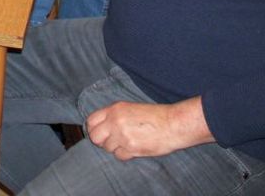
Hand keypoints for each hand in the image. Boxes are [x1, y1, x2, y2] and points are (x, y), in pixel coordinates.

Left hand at [86, 98, 211, 160]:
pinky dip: (124, 154)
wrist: (173, 124)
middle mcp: (115, 121)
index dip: (93, 128)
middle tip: (110, 141)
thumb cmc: (155, 116)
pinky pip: (119, 156)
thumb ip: (115, 115)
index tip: (98, 132)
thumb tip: (102, 126)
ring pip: (107, 148)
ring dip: (115, 148)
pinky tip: (133, 148)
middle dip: (100, 141)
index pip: (91, 121)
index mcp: (115, 109)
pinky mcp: (131, 148)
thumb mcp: (131, 108)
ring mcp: (122, 135)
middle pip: (95, 137)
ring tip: (127, 143)